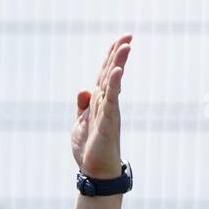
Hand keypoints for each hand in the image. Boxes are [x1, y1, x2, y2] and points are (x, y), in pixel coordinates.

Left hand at [71, 34, 130, 178]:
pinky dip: (113, 84)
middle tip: (128, 36)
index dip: (109, 57)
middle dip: (118, 54)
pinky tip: (117, 71)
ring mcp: (108, 111)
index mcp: (97, 102)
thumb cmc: (89, 149)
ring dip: (118, 63)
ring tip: (126, 46)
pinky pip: (111, 99)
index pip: (103, 75)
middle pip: (110, 73)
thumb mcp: (80, 123)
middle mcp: (105, 103)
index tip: (119, 41)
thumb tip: (83, 89)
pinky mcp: (108, 121)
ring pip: (113, 83)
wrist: (95, 172)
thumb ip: (82, 106)